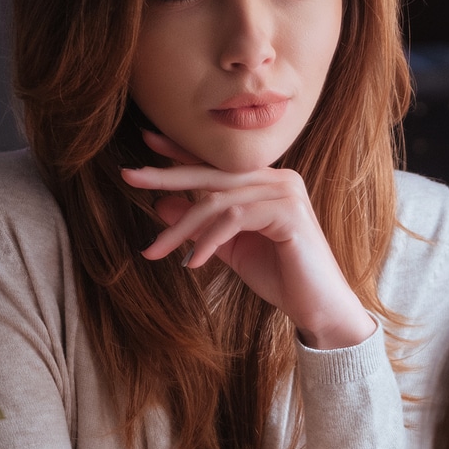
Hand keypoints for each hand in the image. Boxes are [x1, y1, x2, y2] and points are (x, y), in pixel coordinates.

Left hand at [121, 130, 376, 349]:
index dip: (183, 151)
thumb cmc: (281, 277)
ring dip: (181, 228)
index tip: (147, 140)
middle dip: (168, 176)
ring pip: (218, 200)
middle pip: (213, 173)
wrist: (319, 308)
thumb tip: (161, 204)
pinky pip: (234, 218)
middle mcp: (279, 179)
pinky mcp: (288, 213)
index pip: (219, 162)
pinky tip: (192, 262)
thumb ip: (202, 226)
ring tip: (155, 250)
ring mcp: (286, 192)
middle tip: (129, 176)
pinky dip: (207, 240)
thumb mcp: (231, 248)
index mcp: (267, 182)